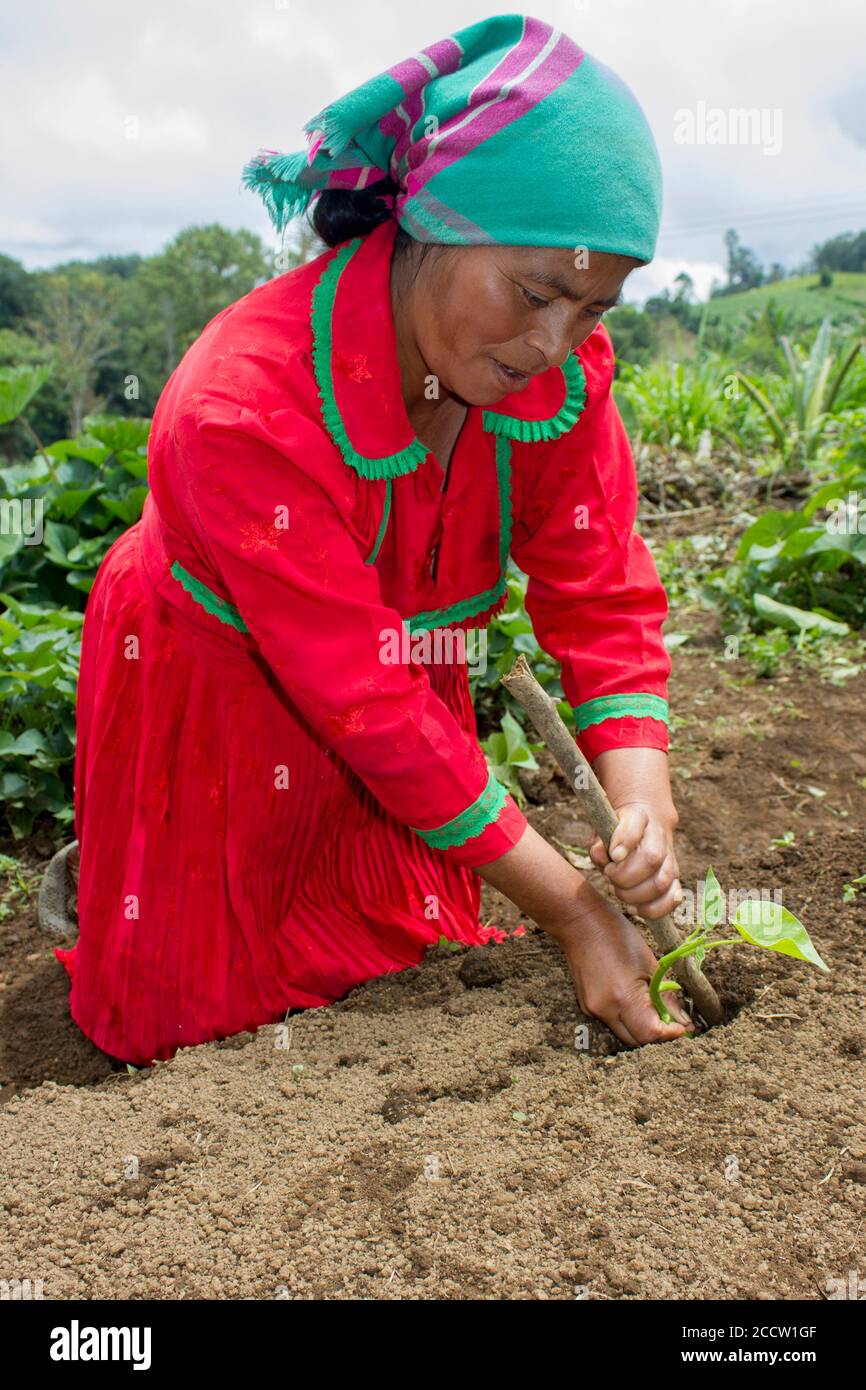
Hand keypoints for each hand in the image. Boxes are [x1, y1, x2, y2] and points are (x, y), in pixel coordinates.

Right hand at [554, 886, 694, 1045]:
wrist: (579, 922)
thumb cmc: (616, 934)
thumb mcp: (649, 962)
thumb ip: (665, 996)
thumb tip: (682, 1020)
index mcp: (623, 997)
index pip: (651, 1034)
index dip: (670, 1034)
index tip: (683, 1027)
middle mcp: (605, 1009)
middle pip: (637, 1041)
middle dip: (658, 1035)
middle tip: (673, 1022)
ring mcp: (592, 1009)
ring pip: (624, 1034)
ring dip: (642, 1029)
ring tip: (656, 1011)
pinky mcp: (587, 1006)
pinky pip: (612, 1022)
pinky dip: (628, 1019)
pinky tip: (636, 1002)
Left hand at [589, 800, 682, 919]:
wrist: (644, 827)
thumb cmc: (616, 833)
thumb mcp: (602, 831)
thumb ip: (599, 844)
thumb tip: (603, 858)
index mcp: (639, 817)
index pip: (635, 825)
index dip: (624, 841)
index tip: (613, 855)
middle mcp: (660, 837)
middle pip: (651, 859)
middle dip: (624, 876)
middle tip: (609, 876)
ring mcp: (669, 860)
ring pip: (661, 883)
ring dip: (634, 895)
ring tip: (618, 891)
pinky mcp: (673, 881)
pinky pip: (673, 899)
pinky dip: (653, 909)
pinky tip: (634, 908)